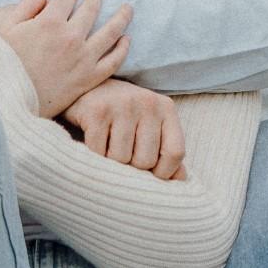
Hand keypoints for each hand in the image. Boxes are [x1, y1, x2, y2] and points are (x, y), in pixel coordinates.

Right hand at [0, 0, 131, 117]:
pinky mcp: (88, 79)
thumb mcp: (5, 29)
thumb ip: (26, 7)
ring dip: (121, 16)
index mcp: (48, 22)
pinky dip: (122, 48)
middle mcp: (70, 37)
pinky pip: (113, 61)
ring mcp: (82, 59)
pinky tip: (126, 40)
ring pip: (111, 31)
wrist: (5, 101)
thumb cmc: (0, 65)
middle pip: (91, 9)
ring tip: (127, 9)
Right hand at [65, 80, 185, 180]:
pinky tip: (95, 142)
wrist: (86, 89)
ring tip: (108, 146)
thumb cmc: (123, 115)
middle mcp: (147, 103)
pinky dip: (95, 155)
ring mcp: (122, 105)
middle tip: (123, 153)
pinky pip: (98, 152)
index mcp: (166, 108)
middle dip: (132, 166)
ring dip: (111, 161)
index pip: (175, 152)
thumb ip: (166, 152)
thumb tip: (180, 179)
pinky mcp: (97, 111)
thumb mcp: (150, 128)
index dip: (164, 172)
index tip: (150, 174)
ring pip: (121, 159)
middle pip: (145, 160)